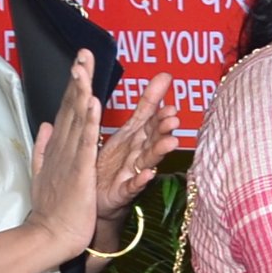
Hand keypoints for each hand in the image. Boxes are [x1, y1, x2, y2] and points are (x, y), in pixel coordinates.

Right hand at [21, 55, 106, 262]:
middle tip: (83, 52)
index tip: (79, 62)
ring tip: (85, 67)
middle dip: (77, 79)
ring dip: (82, 92)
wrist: (49, 236)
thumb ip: (45, 147)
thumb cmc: (52, 209)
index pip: (67, 111)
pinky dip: (90, 123)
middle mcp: (63, 148)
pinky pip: (86, 144)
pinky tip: (94, 103)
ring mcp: (70, 159)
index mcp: (59, 148)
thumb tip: (45, 125)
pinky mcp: (80, 172)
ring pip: (78, 120)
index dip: (72, 86)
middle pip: (71, 108)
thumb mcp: (45, 173)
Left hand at [91, 73, 175, 238]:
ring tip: (169, 143)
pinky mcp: (124, 191)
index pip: (151, 122)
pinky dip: (140, 180)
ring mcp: (132, 172)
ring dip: (159, 151)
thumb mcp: (131, 129)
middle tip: (173, 121)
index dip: (160, 114)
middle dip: (164, 130)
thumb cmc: (115, 163)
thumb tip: (166, 75)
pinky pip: (133, 185)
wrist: (98, 197)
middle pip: (153, 139)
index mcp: (137, 138)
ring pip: (148, 159)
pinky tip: (147, 174)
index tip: (171, 106)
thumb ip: (148, 104)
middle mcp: (139, 154)